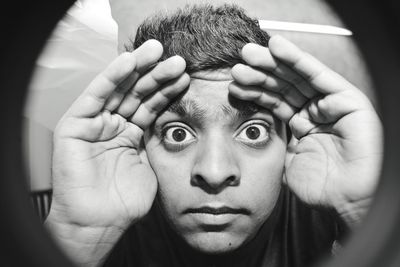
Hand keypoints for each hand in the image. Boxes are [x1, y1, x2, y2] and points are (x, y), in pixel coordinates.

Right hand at [49, 39, 189, 229]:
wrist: (100, 223)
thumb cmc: (126, 201)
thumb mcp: (151, 165)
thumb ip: (157, 142)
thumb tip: (179, 124)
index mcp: (131, 134)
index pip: (151, 105)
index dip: (167, 91)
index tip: (187, 76)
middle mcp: (113, 125)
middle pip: (136, 93)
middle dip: (156, 74)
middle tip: (177, 58)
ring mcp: (94, 124)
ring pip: (118, 89)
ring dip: (138, 69)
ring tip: (158, 52)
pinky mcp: (75, 125)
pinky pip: (95, 96)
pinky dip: (111, 77)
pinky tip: (129, 62)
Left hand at [229, 35, 382, 224]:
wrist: (349, 201)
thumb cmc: (322, 188)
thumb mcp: (286, 163)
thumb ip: (274, 147)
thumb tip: (251, 137)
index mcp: (301, 125)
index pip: (273, 102)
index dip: (253, 92)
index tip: (232, 85)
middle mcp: (315, 112)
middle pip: (283, 86)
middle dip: (259, 74)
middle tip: (237, 64)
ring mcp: (331, 105)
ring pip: (297, 77)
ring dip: (272, 63)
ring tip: (248, 54)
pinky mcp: (347, 99)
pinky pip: (319, 75)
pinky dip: (298, 59)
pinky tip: (277, 47)